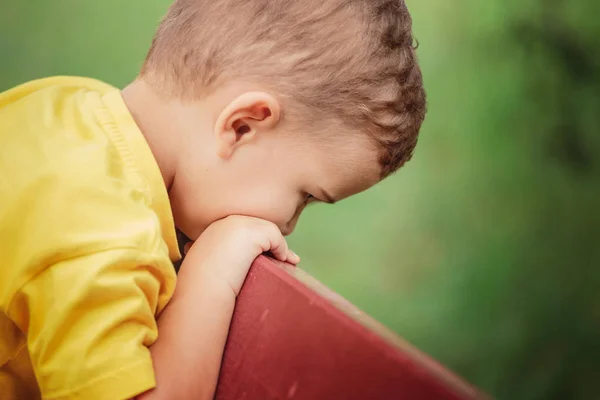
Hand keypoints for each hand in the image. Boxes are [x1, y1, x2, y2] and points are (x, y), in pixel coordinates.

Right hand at [177, 216, 299, 295]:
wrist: (202, 283)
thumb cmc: (200, 280)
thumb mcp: (204, 261)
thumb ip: (210, 253)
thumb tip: (205, 253)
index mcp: (215, 227)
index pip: (242, 229)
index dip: (255, 241)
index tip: (264, 253)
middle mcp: (228, 220)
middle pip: (257, 226)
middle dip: (270, 242)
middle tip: (281, 256)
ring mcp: (242, 224)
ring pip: (267, 231)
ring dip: (278, 246)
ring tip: (286, 260)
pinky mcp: (254, 231)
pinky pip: (276, 238)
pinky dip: (282, 249)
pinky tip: (283, 261)